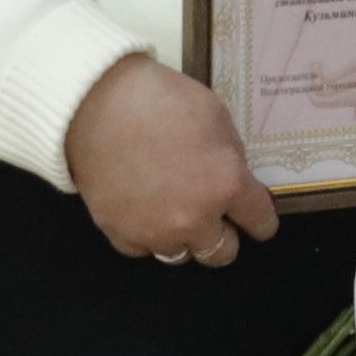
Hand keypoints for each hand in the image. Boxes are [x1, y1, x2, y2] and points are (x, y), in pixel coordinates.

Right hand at [64, 53, 281, 266]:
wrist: (94, 103)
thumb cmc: (160, 99)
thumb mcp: (216, 116)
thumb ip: (231, 157)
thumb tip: (235, 179)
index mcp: (226, 187)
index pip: (261, 222)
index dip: (261, 217)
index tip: (255, 214)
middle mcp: (194, 220)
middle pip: (222, 253)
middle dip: (223, 235)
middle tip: (213, 213)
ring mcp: (154, 231)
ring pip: (181, 255)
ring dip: (184, 237)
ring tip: (173, 210)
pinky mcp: (119, 233)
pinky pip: (142, 248)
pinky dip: (146, 235)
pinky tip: (143, 211)